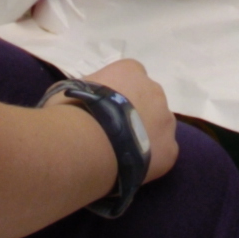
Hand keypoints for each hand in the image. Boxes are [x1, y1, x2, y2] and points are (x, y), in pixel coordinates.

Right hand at [82, 58, 177, 183]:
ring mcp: (166, 120)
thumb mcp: (68, 88)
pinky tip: (131, 166)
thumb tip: (79, 97)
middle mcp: (155, 90)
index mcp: (131, 70)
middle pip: (149, 100)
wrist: (85, 144)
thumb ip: (82, 89)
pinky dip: (151, 160)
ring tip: (122, 152)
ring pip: (159, 127)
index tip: (105, 109)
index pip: (131, 76)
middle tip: (114, 132)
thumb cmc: (72, 111)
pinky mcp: (171, 150)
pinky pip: (163, 153)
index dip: (118, 93)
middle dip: (136, 113)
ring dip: (146, 135)